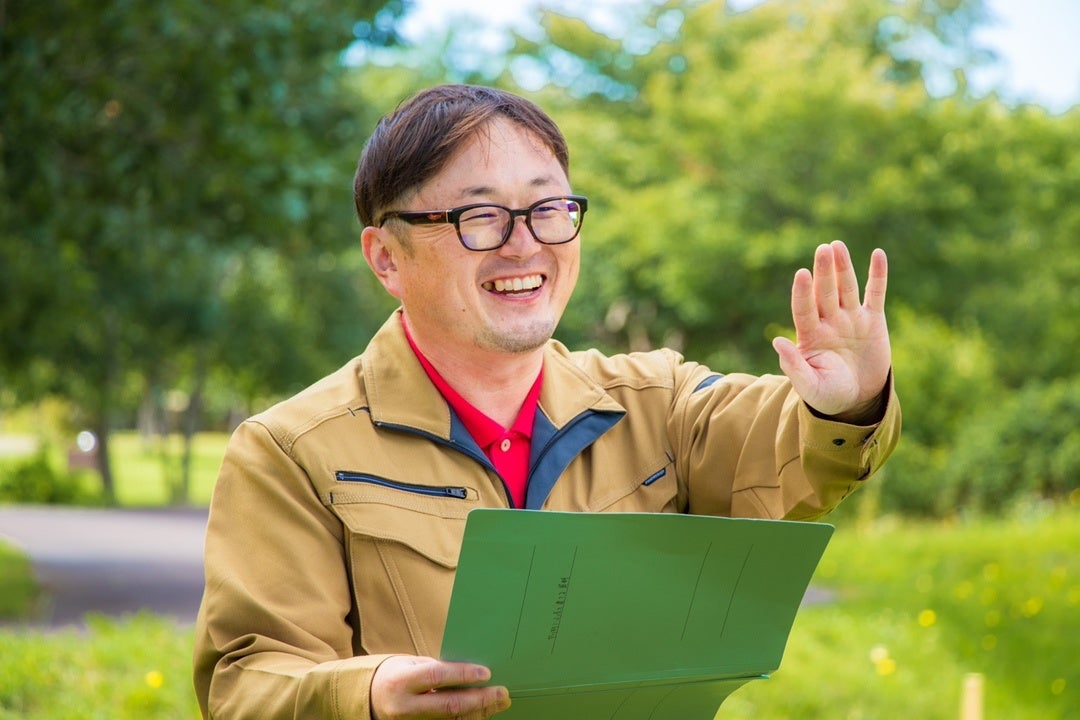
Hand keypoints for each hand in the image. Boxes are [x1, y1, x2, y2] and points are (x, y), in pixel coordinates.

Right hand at [371, 655, 510, 719]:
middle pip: (448, 705)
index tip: (486, 673)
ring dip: (479, 712)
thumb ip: (437, 670)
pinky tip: (481, 712)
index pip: (437, 677)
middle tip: (502, 693)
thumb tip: (471, 673)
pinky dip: (467, 719)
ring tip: (498, 702)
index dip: (463, 675)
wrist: (371, 698)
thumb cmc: (397, 675)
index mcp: (402, 682)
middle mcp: (405, 707)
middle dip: (479, 699)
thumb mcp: (412, 665)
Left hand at [772, 241, 890, 421]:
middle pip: (825, 292)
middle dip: (824, 272)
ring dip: (843, 267)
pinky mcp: (872, 321)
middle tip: (823, 249)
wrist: (856, 400)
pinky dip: (877, 275)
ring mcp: (850, 319)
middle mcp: (828, 322)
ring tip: (837, 246)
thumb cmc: (827, 395)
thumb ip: (794, 365)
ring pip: (846, 288)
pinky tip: (878, 254)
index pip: (803, 309)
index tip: (802, 274)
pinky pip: (875, 294)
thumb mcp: (810, 386)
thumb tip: (777, 342)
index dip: (803, 292)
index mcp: (809, 336)